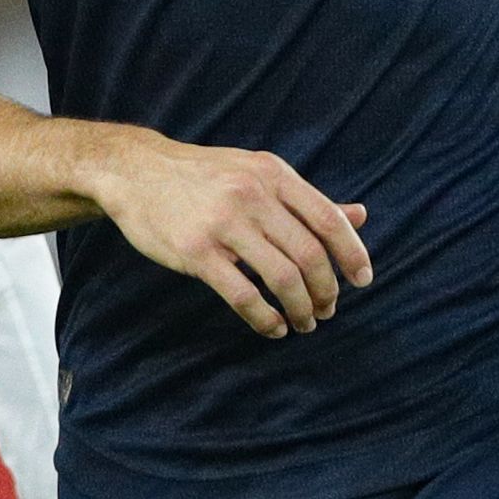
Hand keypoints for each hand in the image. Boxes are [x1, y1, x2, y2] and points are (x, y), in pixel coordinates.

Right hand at [85, 128, 370, 336]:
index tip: (362, 281)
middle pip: (309, 255)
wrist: (135, 171)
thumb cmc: (204, 176)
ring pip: (282, 279)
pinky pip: (243, 296)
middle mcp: (252, 195)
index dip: (352, 254)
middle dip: (326, 291)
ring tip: (303, 322)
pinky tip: (273, 327)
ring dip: (301, 309)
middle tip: (327, 310)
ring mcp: (223, 224)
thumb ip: (305, 200)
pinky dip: (266, 319)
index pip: (328, 219)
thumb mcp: (257, 174)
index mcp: (272, 174)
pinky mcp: (196, 251)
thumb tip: (360, 216)